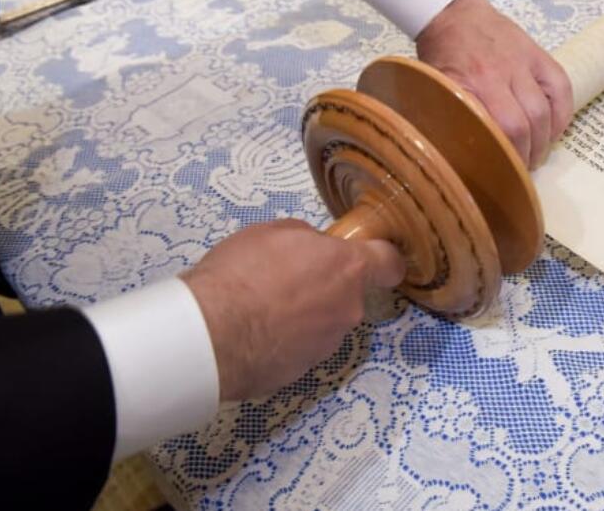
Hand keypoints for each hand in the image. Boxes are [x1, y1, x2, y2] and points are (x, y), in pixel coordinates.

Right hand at [181, 219, 405, 400]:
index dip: (383, 260)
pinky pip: (301, 347)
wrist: (213, 333)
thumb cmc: (244, 272)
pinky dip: (285, 341)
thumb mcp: (275, 233)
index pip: (390, 264)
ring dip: (303, 316)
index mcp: (348, 268)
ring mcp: (328, 343)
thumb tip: (313, 251)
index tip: (374, 259)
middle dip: (324, 287)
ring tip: (261, 310)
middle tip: (284, 281)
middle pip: (348, 294)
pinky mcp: (304, 370)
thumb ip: (307, 241)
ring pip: (324, 322)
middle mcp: (348, 309)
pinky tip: (255, 334)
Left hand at [416, 0, 573, 168]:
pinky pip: (562, 87)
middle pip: (525, 124)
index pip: (499, 129)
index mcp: (468, 84)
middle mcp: (498, 74)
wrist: (452, 12)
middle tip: (521, 170)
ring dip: (545, 141)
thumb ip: (445, 115)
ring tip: (537, 155)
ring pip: (545, 111)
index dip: (507, 157)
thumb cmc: (440, 55)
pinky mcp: (538, 53)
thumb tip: (453, 154)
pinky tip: (555, 131)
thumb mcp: (432, 86)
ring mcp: (522, 62)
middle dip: (527, 155)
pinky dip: (563, 114)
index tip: (503, 174)